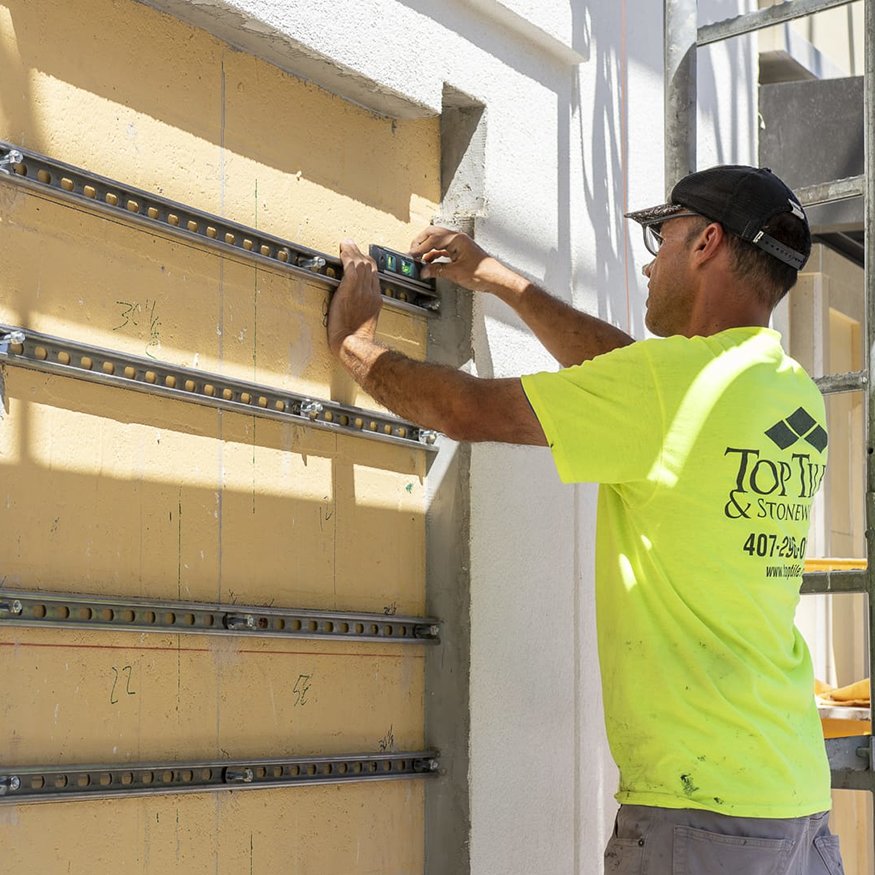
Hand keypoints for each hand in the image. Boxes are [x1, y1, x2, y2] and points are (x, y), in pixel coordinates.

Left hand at [328, 240, 381, 356]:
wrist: (353, 344)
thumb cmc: (356, 339)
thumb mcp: (366, 322)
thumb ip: (363, 309)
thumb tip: (356, 305)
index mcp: (376, 300)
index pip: (374, 275)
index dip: (367, 263)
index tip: (360, 257)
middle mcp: (371, 293)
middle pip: (369, 266)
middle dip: (359, 253)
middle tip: (350, 245)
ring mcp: (361, 291)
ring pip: (360, 264)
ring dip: (352, 251)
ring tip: (345, 244)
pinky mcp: (349, 291)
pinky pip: (350, 268)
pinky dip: (347, 256)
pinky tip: (342, 250)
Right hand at [409, 226, 507, 291]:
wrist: (496, 279)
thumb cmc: (483, 273)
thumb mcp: (455, 273)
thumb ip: (437, 271)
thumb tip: (424, 271)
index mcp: (457, 239)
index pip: (432, 239)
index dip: (419, 248)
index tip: (411, 255)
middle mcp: (458, 238)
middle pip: (433, 234)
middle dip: (420, 242)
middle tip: (412, 252)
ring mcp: (459, 244)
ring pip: (437, 240)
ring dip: (426, 247)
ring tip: (418, 257)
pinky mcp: (460, 251)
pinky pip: (442, 249)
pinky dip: (434, 254)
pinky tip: (428, 261)